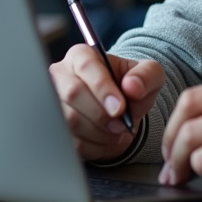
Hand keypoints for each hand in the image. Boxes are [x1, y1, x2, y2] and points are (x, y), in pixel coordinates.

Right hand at [49, 45, 164, 159]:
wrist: (120, 110)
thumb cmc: (131, 87)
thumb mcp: (149, 75)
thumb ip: (146, 75)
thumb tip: (132, 86)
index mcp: (81, 55)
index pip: (86, 66)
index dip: (102, 88)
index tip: (120, 108)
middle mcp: (60, 74)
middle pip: (72, 93)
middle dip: (101, 114)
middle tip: (121, 124)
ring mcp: (52, 101)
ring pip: (68, 120)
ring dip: (99, 132)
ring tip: (117, 131)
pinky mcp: (52, 126)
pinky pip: (68, 141)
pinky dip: (93, 146)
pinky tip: (105, 140)